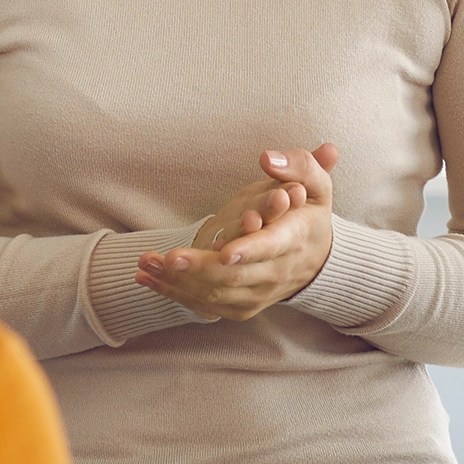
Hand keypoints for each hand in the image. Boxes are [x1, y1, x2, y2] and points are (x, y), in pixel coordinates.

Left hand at [136, 144, 338, 322]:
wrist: (317, 259)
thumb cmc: (308, 212)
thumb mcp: (315, 184)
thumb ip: (299, 165)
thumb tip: (268, 158)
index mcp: (295, 238)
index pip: (271, 247)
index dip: (248, 250)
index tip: (224, 252)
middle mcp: (277, 271)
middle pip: (236, 276)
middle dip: (200, 268)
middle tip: (169, 257)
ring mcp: (260, 292)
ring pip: (217, 294)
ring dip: (178, 282)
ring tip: (145, 264)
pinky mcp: (243, 306)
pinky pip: (208, 306)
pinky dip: (176, 295)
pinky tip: (147, 279)